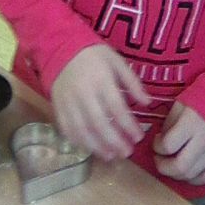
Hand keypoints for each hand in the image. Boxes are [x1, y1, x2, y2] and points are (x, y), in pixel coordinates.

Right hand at [51, 45, 150, 159]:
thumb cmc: (93, 54)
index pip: (117, 108)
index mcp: (101, 80)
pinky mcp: (57, 107)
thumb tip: (147, 103)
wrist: (60, 47)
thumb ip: (132, 82)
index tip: (139, 137)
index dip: (128, 125)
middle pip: (99, 124)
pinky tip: (91, 148)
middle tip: (127, 153)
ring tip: (111, 156)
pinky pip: (67, 129)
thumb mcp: (116, 61)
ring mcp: (68, 102)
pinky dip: (79, 142)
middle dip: (114, 141)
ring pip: (82, 130)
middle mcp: (83, 94)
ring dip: (97, 146)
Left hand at [152, 102, 204, 184]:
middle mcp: (203, 141)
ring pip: (191, 175)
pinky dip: (193, 179)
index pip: (168, 145)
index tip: (156, 141)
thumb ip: (169, 125)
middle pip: (179, 167)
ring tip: (171, 164)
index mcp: (191, 124)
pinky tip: (187, 171)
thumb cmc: (203, 99)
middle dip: (163, 166)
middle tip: (159, 158)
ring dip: (176, 174)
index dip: (156, 146)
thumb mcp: (180, 105)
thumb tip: (160, 142)